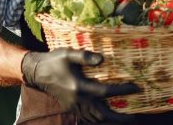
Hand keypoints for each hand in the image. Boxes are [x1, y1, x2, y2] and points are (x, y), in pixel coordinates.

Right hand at [21, 48, 138, 122]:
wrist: (37, 72)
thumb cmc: (54, 60)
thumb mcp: (68, 53)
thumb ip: (85, 56)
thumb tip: (103, 59)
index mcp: (79, 87)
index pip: (105, 92)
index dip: (122, 91)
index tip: (135, 88)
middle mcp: (78, 100)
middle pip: (101, 115)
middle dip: (119, 118)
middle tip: (134, 117)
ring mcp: (74, 106)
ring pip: (94, 119)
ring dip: (110, 120)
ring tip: (124, 118)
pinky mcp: (70, 107)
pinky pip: (87, 117)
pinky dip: (99, 119)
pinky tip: (107, 115)